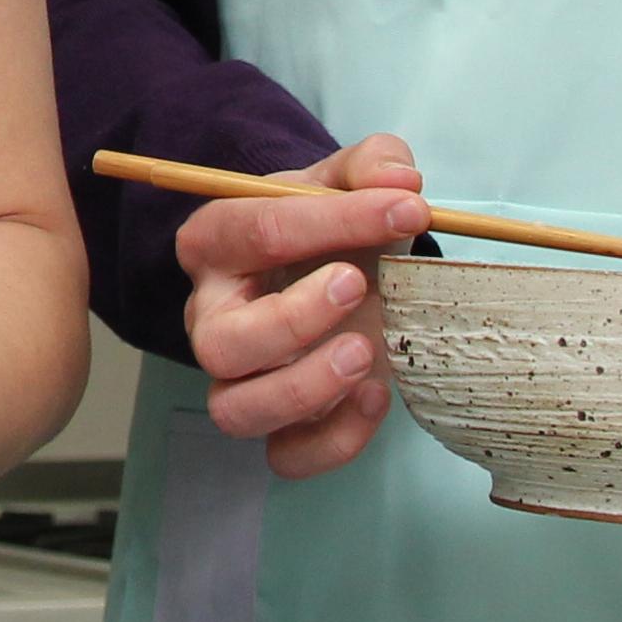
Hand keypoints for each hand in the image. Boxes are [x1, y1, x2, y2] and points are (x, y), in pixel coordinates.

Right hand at [176, 136, 427, 480]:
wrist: (343, 271)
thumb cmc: (333, 226)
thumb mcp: (350, 179)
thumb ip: (374, 164)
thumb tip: (400, 181)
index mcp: (217, 242)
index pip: (253, 230)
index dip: (333, 219)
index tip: (409, 208)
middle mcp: (212, 317)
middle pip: (220, 342)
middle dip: (291, 320)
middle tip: (359, 285)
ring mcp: (238, 379)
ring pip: (236, 409)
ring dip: (305, 388)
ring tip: (367, 351)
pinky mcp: (277, 426)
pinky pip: (286, 457)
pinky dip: (334, 439)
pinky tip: (377, 396)